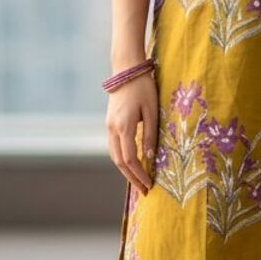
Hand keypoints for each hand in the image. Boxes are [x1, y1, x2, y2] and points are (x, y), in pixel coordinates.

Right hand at [106, 72, 156, 196]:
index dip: (139, 174)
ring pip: (114, 155)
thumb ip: (150, 134)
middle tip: (144, 190)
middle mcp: (112, 129)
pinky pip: (114, 147)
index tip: (149, 185)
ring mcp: (108, 126)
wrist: (126, 70)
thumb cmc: (143, 88)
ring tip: (139, 181)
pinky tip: (132, 164)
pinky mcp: (110, 123)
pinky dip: (122, 159)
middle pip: (119, 162)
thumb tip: (150, 157)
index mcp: (123, 127)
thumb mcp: (152, 111)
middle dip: (132, 177)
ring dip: (126, 170)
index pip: (130, 159)